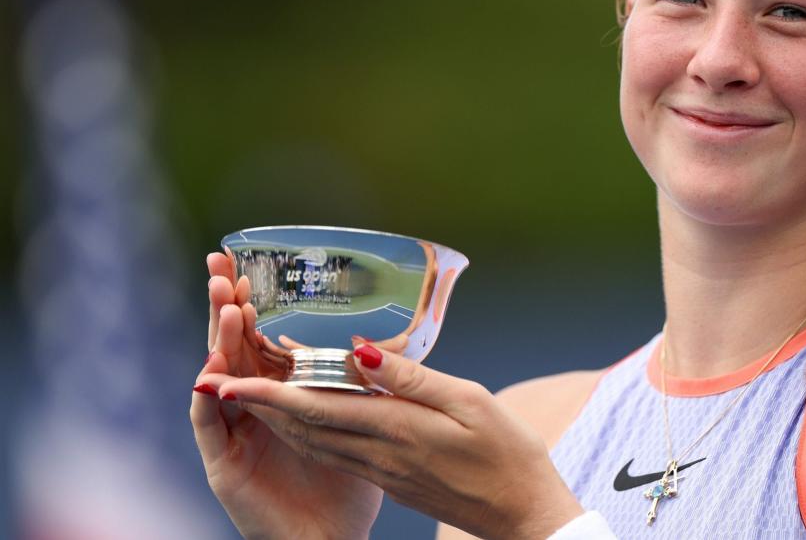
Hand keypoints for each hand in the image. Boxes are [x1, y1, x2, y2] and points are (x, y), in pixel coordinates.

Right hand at [192, 255, 382, 539]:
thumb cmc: (350, 488)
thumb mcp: (366, 425)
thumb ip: (367, 384)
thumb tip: (367, 344)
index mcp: (284, 396)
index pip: (258, 338)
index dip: (250, 303)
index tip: (243, 265)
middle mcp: (254, 410)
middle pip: (232, 347)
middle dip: (223, 307)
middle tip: (219, 267)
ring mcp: (235, 435)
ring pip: (219, 378)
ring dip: (219, 342)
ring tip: (227, 309)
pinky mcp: (224, 465)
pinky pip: (209, 426)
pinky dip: (208, 397)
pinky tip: (211, 371)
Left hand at [215, 345, 584, 539]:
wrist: (523, 515)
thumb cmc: (508, 453)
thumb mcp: (470, 402)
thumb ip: (412, 378)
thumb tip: (360, 353)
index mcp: (396, 431)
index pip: (315, 408)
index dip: (266, 393)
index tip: (226, 376)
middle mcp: (379, 454)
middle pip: (303, 426)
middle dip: (258, 400)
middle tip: (221, 373)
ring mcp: (383, 471)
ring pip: (314, 441)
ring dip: (277, 416)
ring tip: (248, 388)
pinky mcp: (391, 480)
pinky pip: (335, 452)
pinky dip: (307, 430)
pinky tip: (303, 416)